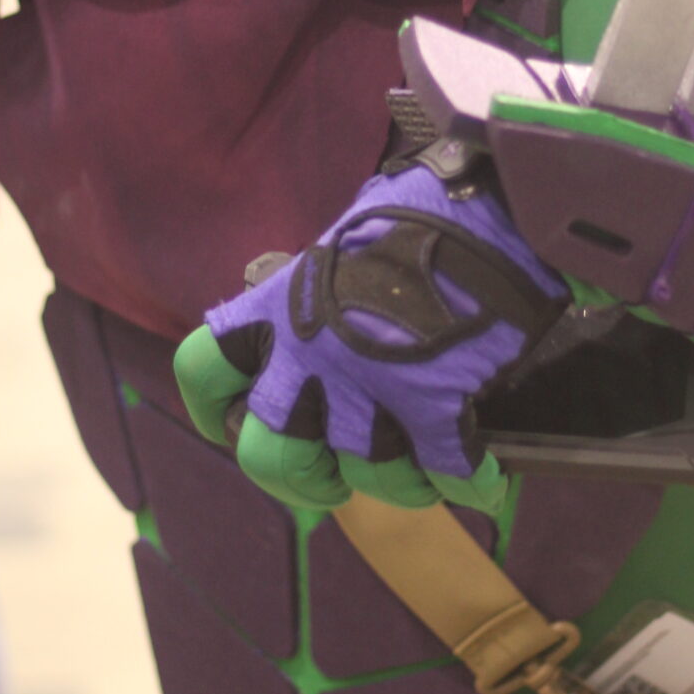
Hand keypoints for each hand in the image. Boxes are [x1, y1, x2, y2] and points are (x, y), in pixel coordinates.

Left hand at [175, 162, 568, 515]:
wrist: (489, 208)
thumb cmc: (420, 209)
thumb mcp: (345, 242)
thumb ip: (324, 287)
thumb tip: (336, 303)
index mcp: (279, 310)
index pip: (204, 370)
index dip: (212, 409)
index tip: (231, 424)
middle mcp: (310, 359)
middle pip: (268, 458)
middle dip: (302, 481)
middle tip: (332, 480)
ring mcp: (369, 390)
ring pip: (363, 477)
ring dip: (397, 484)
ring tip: (419, 474)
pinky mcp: (434, 409)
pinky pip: (443, 475)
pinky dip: (467, 485)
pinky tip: (482, 480)